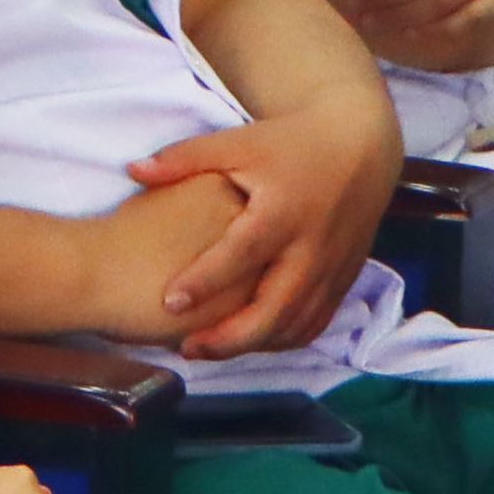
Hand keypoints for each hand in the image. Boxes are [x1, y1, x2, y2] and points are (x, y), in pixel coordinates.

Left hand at [131, 93, 397, 359]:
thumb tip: (133, 171)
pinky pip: (315, 323)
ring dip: (252, 346)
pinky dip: (281, 341)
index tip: (170, 302)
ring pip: (296, 325)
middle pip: (275, 308)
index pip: (243, 254)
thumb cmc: (289, 144)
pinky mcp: (345, 280)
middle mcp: (313, 246)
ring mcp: (333, 268)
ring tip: (206, 350)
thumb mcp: (239, 142)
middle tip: (185, 349)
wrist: (360, 147)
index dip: (207, 281)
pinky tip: (247, 343)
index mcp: (284, 209)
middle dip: (230, 338)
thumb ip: (185, 159)